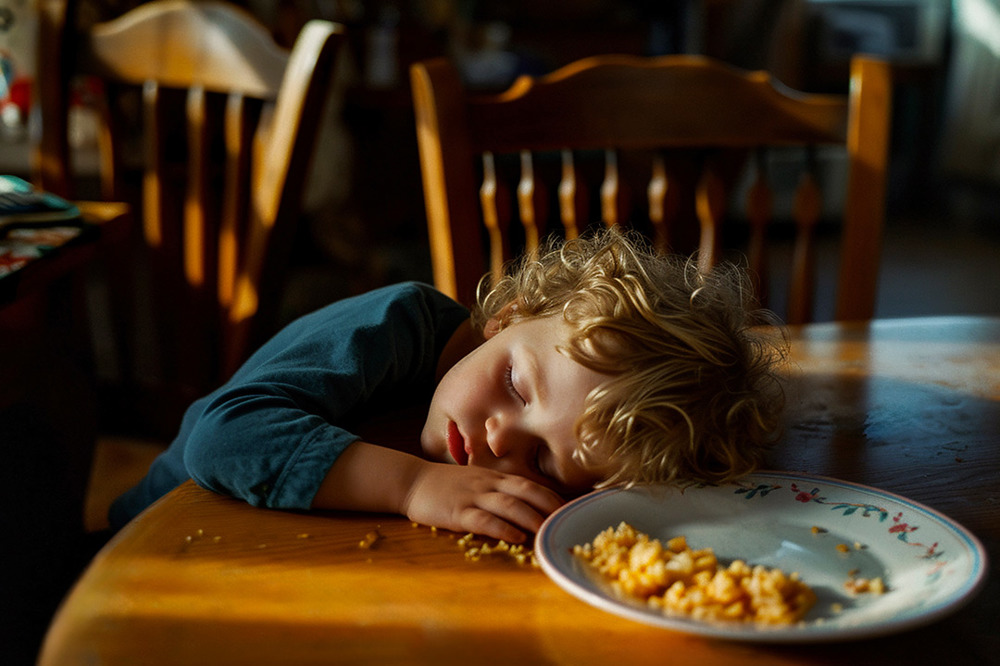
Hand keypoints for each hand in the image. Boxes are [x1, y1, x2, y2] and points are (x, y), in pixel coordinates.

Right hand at [401, 461, 563, 542]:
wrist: (412, 481)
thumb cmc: (445, 485)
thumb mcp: (476, 481)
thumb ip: (498, 490)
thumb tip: (525, 506)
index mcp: (494, 477)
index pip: (530, 484)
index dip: (551, 497)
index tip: (569, 511)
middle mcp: (488, 484)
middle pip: (526, 491)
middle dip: (549, 507)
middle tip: (567, 523)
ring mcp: (473, 497)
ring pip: (508, 505)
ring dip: (530, 518)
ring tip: (546, 532)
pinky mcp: (457, 511)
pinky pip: (483, 519)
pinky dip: (502, 528)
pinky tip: (515, 537)